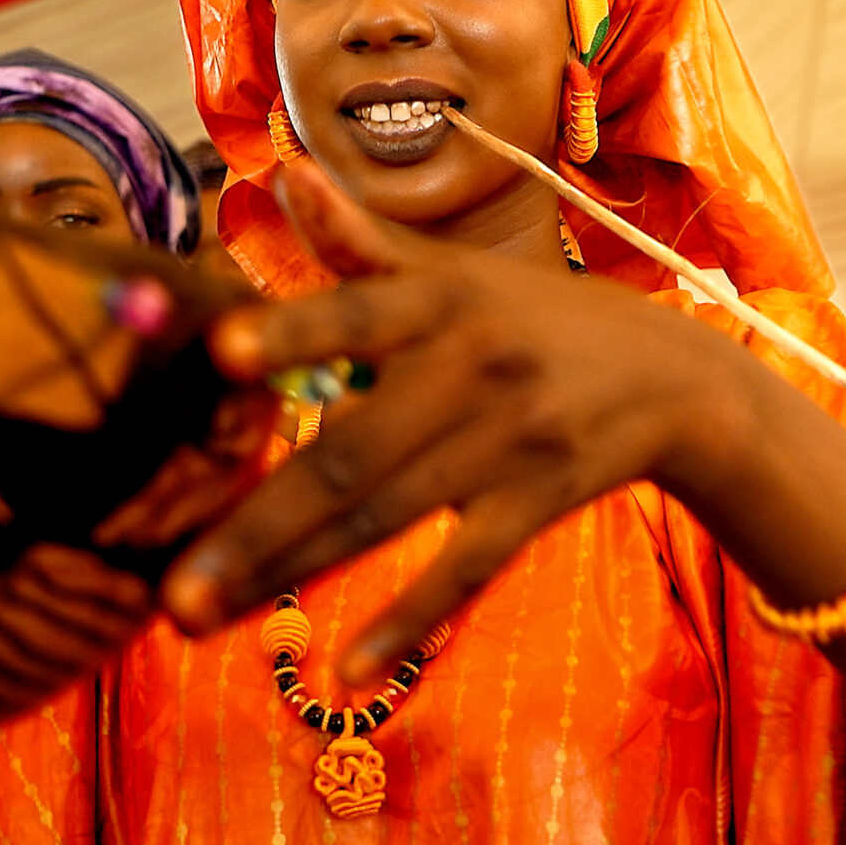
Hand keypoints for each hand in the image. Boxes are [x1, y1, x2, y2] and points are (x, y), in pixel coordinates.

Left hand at [164, 161, 758, 680]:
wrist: (678, 379)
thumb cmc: (540, 318)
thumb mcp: (460, 271)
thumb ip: (362, 240)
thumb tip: (283, 170)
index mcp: (439, 302)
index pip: (356, 313)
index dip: (292, 331)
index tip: (219, 353)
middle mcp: (469, 369)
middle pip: (349, 455)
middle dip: (254, 524)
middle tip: (166, 590)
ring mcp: (506, 443)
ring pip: (384, 518)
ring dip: (290, 573)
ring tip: (198, 621)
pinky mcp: (537, 502)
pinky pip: (466, 570)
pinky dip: (408, 620)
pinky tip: (346, 673)